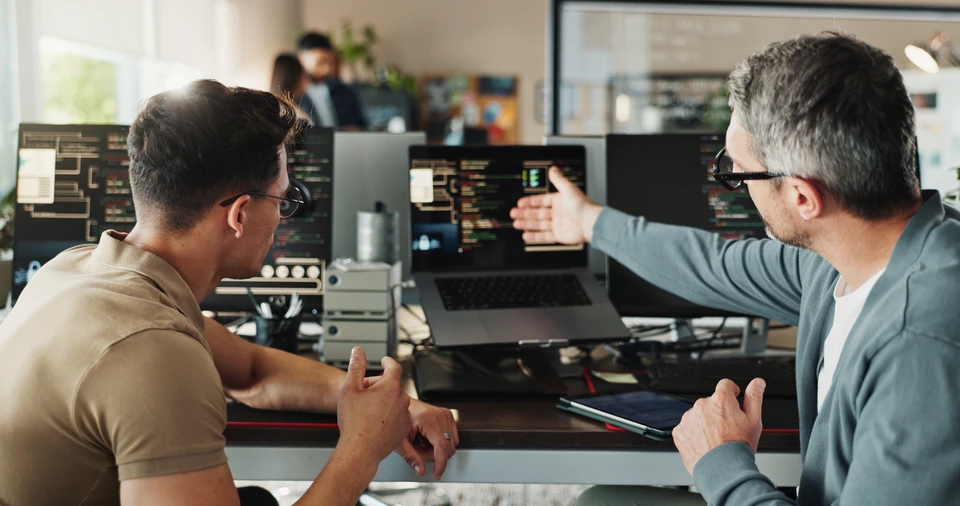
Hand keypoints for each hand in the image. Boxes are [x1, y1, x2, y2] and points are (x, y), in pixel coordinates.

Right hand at [337, 347, 411, 462]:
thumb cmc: (355, 422)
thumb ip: (356, 366)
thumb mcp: (350, 389)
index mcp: (390, 387)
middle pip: (392, 386)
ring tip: (367, 412)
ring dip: (385, 402)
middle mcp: (401, 400)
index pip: (393, 367)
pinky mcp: (404, 429)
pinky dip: (389, 416)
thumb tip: (358, 352)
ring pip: (395, 402)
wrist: (361, 450)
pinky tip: (375, 423)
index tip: (385, 361)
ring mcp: (404, 415)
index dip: (388, 362)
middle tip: (363, 395)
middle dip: (380, 387)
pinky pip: (398, 416)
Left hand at [396, 399, 458, 478]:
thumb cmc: (396, 418)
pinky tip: (428, 438)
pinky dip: (441, 442)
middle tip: (417, 449)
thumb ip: (410, 457)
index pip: (442, 446)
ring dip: (437, 449)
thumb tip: (421, 470)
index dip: (440, 464)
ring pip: (451, 444)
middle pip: (447, 447)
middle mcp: (439, 415)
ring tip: (421, 442)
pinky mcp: (448, 415)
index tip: (436, 474)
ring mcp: (445, 414)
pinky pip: (452, 437)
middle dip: (432, 455)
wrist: (399, 403)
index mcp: (427, 419)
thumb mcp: (399, 441)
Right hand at [510, 166, 601, 243]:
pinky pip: (544, 236)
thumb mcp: (568, 188)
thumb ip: (558, 179)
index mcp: (560, 201)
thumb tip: (553, 169)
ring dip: (527, 224)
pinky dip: (535, 236)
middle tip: (514, 213)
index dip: (530, 201)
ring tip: (516, 224)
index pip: (541, 200)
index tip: (520, 203)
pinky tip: (526, 236)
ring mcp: (558, 224)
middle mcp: (558, 213)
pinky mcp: (559, 235)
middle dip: (525, 213)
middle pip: (538, 213)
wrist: (590, 222)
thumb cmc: (583, 205)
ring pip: (539, 224)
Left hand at [673, 378, 764, 474]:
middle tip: (726, 428)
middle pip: (711, 402)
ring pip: (698, 414)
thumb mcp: (754, 421)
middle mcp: (702, 405)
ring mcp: (688, 418)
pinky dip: (694, 433)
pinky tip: (704, 443)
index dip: (732, 393)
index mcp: (721, 400)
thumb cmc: (738, 447)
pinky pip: (687, 427)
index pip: (725, 385)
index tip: (733, 400)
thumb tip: (757, 383)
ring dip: (705, 422)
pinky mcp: (679, 431)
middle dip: (718, 411)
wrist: (722, 470)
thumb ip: (754, 397)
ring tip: (715, 438)